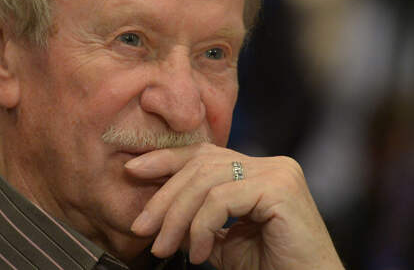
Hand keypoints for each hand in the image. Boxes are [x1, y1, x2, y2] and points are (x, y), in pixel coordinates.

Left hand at [125, 143, 342, 269]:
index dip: (165, 159)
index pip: (203, 154)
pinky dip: (201, 227)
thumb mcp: (222, 243)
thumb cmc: (272, 267)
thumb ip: (195, 223)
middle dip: (164, 196)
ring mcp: (277, 172)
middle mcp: (269, 164)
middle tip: (141, 227)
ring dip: (176, 216)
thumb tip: (157, 214)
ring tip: (163, 248)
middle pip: (200, 165)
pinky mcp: (280, 187)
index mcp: (257, 170)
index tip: (133, 171)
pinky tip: (198, 254)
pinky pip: (222, 199)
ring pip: (206, 181)